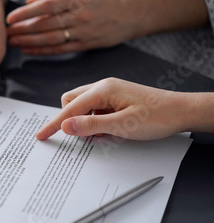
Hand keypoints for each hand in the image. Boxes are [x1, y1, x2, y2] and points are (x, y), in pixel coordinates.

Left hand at [6, 0, 134, 55]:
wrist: (126, 16)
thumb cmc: (98, 0)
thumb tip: (29, 2)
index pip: (46, 6)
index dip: (26, 13)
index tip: (11, 18)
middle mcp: (79, 16)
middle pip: (46, 24)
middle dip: (23, 29)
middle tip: (7, 32)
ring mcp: (82, 32)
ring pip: (51, 39)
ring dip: (29, 42)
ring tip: (13, 41)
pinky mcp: (84, 45)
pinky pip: (59, 49)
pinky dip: (41, 51)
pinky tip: (28, 50)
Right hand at [36, 77, 187, 140]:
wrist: (181, 111)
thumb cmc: (157, 117)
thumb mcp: (122, 125)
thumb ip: (91, 125)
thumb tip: (65, 125)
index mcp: (103, 89)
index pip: (69, 107)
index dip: (54, 123)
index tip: (41, 134)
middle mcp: (104, 86)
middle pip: (71, 101)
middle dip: (71, 119)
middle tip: (82, 136)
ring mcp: (110, 91)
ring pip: (83, 105)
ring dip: (85, 121)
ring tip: (103, 134)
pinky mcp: (115, 98)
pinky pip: (95, 108)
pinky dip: (96, 120)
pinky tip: (109, 129)